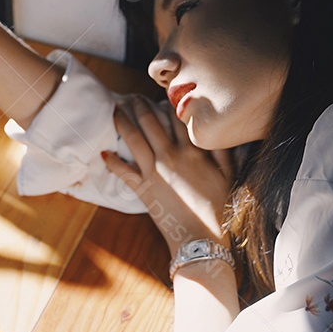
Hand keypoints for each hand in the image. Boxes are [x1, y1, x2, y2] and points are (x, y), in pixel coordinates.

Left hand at [103, 95, 232, 257]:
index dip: (167, 102)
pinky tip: (104, 153)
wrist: (201, 239)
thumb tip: (221, 131)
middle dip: (139, 105)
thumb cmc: (218, 209)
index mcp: (193, 151)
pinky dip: (112, 162)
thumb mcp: (228, 176)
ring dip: (122, 122)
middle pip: (150, 122)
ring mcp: (154, 171)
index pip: (177, 117)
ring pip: (134, 138)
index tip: (161, 92)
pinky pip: (123, 171)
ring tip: (116, 109)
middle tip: (133, 96)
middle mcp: (171, 155)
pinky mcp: (143, 188)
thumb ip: (223, 151)